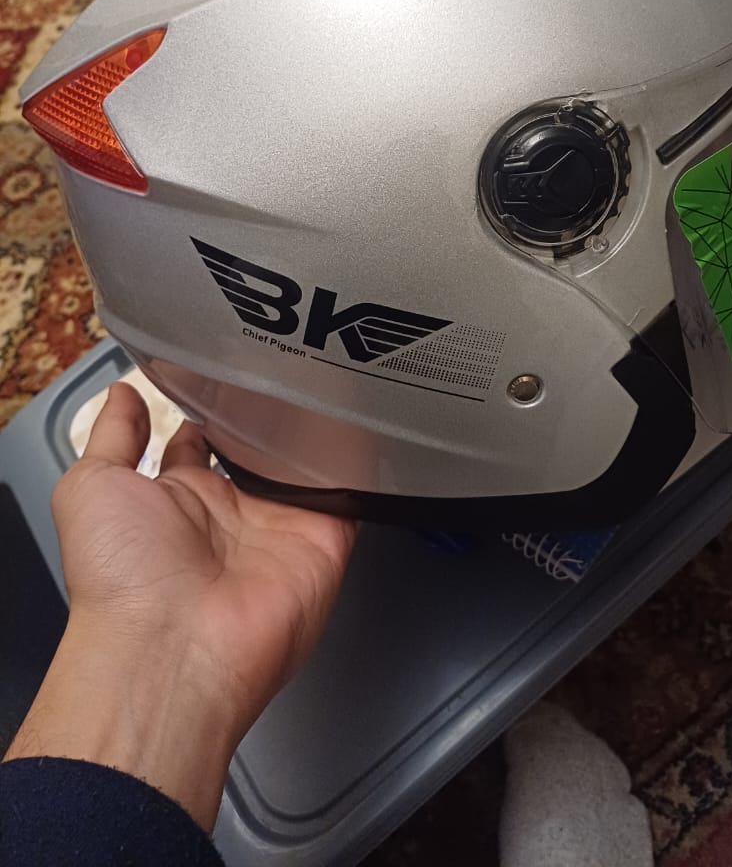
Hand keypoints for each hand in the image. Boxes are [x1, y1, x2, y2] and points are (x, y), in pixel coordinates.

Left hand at [4, 382, 354, 828]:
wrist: (172, 647)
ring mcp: (282, 527)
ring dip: (315, 427)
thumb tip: (124, 392)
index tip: (225, 366)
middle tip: (281, 365)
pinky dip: (358, 463)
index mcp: (177, 500)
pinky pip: (352, 493)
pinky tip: (358, 418)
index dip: (211, 405)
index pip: (201, 442)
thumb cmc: (121, 576)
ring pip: (307, 464)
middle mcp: (231, 514)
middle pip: (259, 449)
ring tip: (324, 375)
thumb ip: (113, 436)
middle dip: (269, 411)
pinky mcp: (326, 540)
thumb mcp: (92, 487)